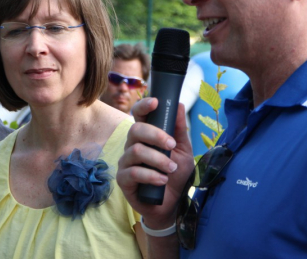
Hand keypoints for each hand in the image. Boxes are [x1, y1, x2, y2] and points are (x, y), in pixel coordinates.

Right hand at [117, 98, 193, 229]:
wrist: (172, 204)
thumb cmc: (175, 174)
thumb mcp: (183, 150)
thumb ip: (179, 129)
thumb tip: (178, 105)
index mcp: (145, 136)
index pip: (138, 114)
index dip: (144, 106)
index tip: (156, 102)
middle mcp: (132, 145)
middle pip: (136, 130)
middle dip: (155, 135)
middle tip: (171, 145)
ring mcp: (126, 162)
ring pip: (135, 151)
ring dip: (157, 159)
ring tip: (171, 169)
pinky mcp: (123, 180)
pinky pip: (133, 172)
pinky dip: (150, 175)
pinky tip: (162, 180)